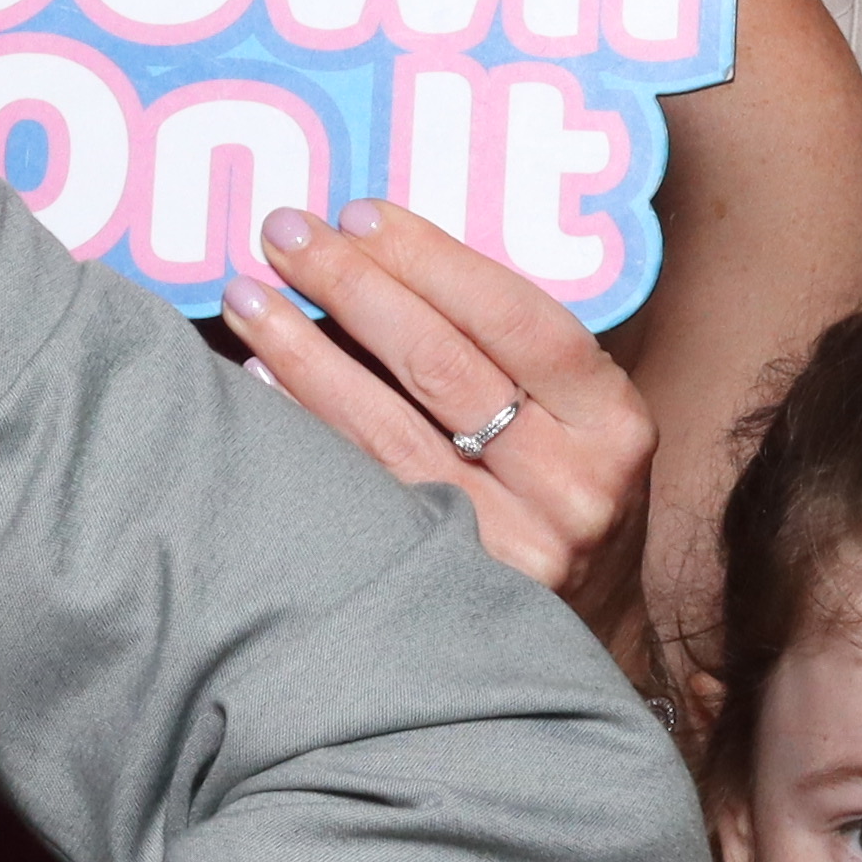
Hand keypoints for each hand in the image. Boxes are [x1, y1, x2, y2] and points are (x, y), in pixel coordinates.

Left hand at [225, 200, 652, 636]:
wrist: (576, 647)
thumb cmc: (559, 498)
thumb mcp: (574, 422)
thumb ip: (507, 350)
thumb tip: (378, 251)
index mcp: (613, 422)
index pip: (518, 318)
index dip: (431, 260)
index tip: (357, 214)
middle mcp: (575, 488)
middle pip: (445, 367)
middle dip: (353, 286)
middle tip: (282, 233)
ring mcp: (514, 550)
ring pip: (389, 433)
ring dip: (305, 354)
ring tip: (248, 298)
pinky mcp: (451, 594)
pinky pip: (360, 495)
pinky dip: (305, 431)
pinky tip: (259, 383)